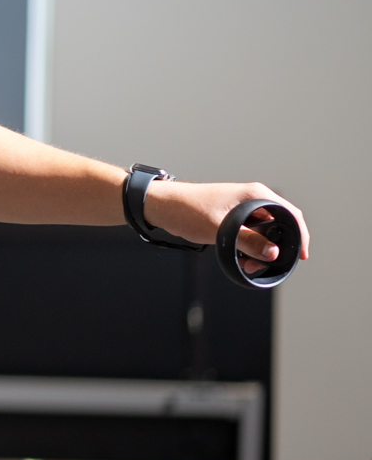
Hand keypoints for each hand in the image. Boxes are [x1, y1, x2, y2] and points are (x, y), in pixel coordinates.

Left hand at [144, 180, 308, 271]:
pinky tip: (241, 259)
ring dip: (261, 250)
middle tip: (265, 265)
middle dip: (276, 247)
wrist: (161, 206)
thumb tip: (273, 253)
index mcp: (254, 195)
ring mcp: (242, 208)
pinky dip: (250, 247)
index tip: (299, 256)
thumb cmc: (186, 210)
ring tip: (249, 265)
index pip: (291, 214)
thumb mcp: (219, 229)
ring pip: (264, 232)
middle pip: (280, 225)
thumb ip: (248, 241)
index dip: (300, 235)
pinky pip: (250, 233)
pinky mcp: (232, 217)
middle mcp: (252, 199)